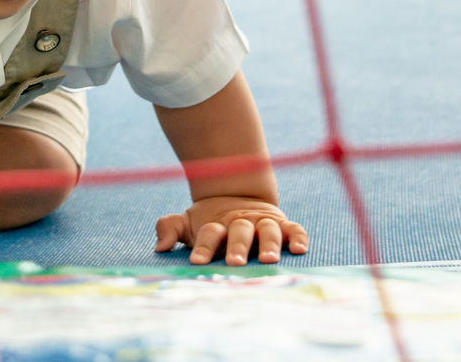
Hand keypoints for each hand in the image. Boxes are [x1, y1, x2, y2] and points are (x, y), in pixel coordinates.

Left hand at [154, 196, 307, 265]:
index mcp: (218, 223)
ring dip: (270, 244)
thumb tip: (161, 247)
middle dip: (238, 246)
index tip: (197, 262)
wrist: (238, 197)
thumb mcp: (189, 222)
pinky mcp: (284, 225)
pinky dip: (299, 238)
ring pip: (269, 230)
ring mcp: (264, 222)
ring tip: (268, 260)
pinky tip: (299, 250)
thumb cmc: (211, 221)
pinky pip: (295, 230)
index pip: (209, 233)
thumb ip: (171, 228)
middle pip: (240, 231)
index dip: (203, 246)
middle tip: (234, 262)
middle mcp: (242, 222)